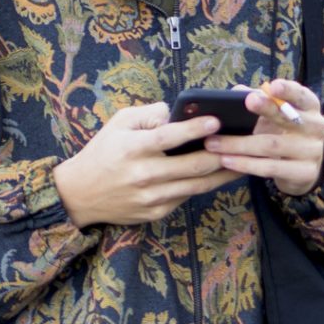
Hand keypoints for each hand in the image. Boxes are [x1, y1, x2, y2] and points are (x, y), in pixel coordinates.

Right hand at [54, 101, 227, 226]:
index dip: (196, 128)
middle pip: (194, 165)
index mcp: (134, 147)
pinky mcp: (156, 212)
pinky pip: (186, 196)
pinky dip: (204, 185)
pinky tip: (220, 175)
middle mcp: (144, 174)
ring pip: (198, 185)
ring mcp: (152, 197)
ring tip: (243, 160)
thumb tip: (180, 111)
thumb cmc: (103, 152)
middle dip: (223, 153)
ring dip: (224, 173)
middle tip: (242, 142)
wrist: (80, 194)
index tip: (217, 119)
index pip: (169, 137)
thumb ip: (150, 114)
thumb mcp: (119, 123)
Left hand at [205, 79, 323, 195]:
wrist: (303, 168)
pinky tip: (226, 160)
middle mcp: (315, 127)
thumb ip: (259, 100)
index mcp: (309, 107)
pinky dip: (246, 164)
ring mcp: (312, 151)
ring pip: (272, 146)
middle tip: (246, 101)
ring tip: (214, 143)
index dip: (288, 90)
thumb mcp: (276, 116)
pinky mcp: (304, 173)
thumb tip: (237, 91)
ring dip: (240, 144)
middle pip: (287, 119)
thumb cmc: (284, 133)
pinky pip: (270, 168)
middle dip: (266, 109)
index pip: (302, 95)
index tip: (272, 86)